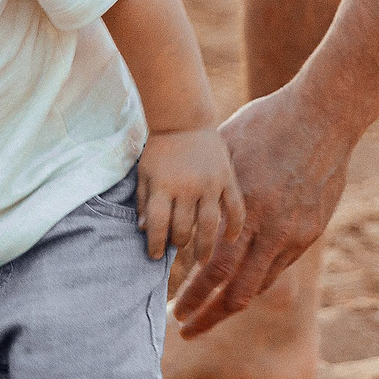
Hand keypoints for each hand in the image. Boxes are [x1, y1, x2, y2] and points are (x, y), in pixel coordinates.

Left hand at [135, 125, 243, 261]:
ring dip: (205, 246)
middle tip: (178, 250)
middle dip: (178, 243)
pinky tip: (231, 238)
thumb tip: (143, 230)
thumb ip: (144, 202)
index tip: (155, 255)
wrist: (184, 119)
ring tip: (202, 260)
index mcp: (163, 186)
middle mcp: (186, 188)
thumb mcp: (144, 173)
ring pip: (209, 225)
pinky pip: (235, 207)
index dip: (155, 244)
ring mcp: (209, 184)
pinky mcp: (227, 178)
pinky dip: (234, 225)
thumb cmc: (160, 148)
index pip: (158, 225)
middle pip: (183, 228)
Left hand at [171, 84, 350, 337]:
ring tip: (211, 314)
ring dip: (233, 304)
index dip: (193, 296)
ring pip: (260, 286)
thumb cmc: (268, 123)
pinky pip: (279, 267)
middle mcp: (273, 230)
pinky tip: (239, 285)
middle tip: (187, 328)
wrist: (325, 116)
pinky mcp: (311, 231)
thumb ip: (208, 187)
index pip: (213, 269)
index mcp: (246, 209)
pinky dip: (256, 281)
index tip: (174, 310)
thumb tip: (176, 208)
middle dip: (209, 317)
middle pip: (237, 292)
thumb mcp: (228, 148)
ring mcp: (296, 233)